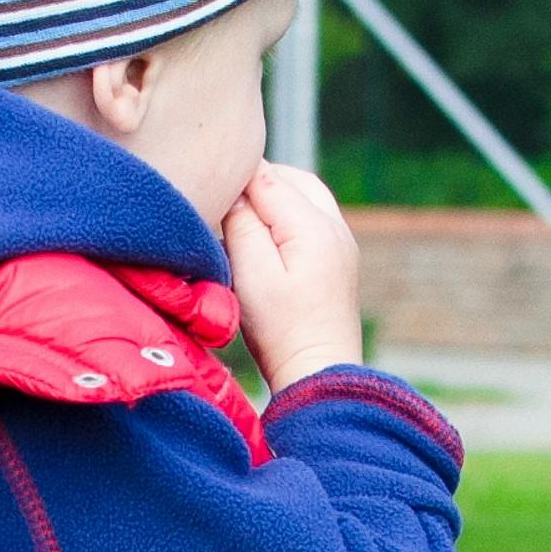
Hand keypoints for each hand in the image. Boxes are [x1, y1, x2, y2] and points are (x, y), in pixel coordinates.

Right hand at [223, 160, 363, 394]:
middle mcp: (335, 226)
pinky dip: (286, 218)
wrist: (318, 373)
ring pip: (303, 196)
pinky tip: (263, 240)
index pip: (268, 177)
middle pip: (291, 179)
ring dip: (272, 199)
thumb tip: (236, 189)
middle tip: (223, 203)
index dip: (234, 179)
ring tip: (240, 220)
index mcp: (314, 226)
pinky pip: (311, 219)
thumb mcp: (251, 273)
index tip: (209, 192)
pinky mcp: (338, 260)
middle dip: (256, 183)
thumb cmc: (281, 329)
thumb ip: (243, 223)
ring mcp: (341, 243)